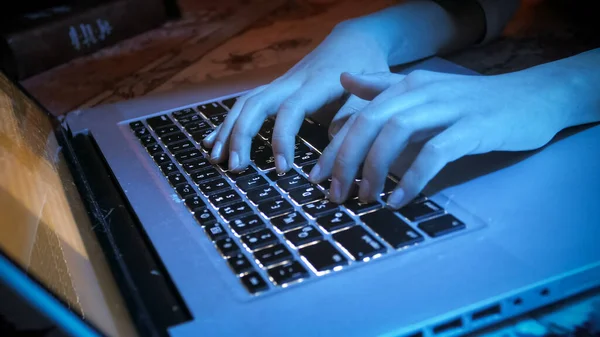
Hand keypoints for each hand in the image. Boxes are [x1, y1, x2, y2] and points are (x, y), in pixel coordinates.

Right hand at [202, 23, 389, 172]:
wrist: (354, 41)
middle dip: (241, 135)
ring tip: (216, 158)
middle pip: (256, 103)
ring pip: (246, 102)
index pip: (291, 109)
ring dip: (228, 129)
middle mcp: (292, 81)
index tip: (282, 169)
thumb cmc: (367, 70)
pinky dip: (228, 122)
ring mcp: (280, 82)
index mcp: (318, 83)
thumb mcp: (372, 94)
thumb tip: (331, 156)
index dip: (283, 138)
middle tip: (236, 167)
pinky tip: (213, 140)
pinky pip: (246, 103)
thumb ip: (353, 121)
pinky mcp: (275, 87)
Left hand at [309, 67, 572, 208]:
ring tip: (364, 199)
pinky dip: (412, 178)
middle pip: (369, 123)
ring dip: (374, 169)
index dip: (333, 147)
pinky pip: (434, 153)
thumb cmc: (471, 101)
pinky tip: (400, 199)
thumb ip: (382, 85)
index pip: (358, 116)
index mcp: (405, 86)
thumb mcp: (423, 91)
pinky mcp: (472, 128)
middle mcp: (420, 93)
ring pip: (396, 134)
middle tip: (334, 195)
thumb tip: (344, 79)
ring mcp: (447, 108)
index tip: (317, 177)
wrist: (531, 97)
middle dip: (345, 161)